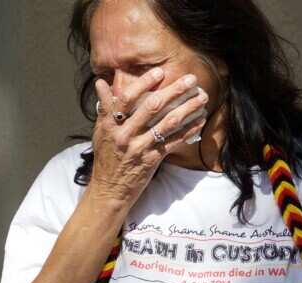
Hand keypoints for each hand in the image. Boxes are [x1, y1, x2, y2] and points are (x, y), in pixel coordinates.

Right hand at [88, 69, 209, 208]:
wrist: (109, 190)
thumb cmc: (106, 159)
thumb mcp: (100, 132)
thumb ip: (104, 107)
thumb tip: (100, 82)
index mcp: (110, 124)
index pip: (126, 98)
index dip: (144, 83)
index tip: (160, 72)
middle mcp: (124, 134)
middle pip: (152, 106)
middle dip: (174, 90)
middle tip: (190, 79)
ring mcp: (139, 148)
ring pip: (167, 123)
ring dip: (187, 108)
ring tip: (202, 97)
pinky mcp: (151, 160)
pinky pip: (173, 142)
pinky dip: (188, 130)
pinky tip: (199, 121)